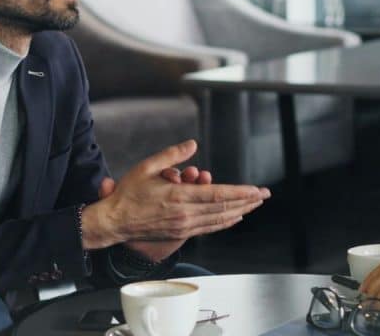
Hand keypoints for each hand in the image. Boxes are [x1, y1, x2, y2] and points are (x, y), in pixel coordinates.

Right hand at [81, 140, 268, 250]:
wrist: (115, 222)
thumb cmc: (128, 194)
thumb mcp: (147, 167)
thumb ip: (172, 155)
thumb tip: (193, 144)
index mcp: (178, 197)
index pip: (217, 195)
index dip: (240, 193)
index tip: (257, 190)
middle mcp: (184, 214)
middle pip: (223, 208)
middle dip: (247, 202)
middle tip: (264, 195)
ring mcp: (183, 226)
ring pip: (219, 220)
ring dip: (240, 212)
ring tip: (255, 205)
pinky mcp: (181, 233)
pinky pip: (209, 228)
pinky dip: (225, 222)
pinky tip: (234, 217)